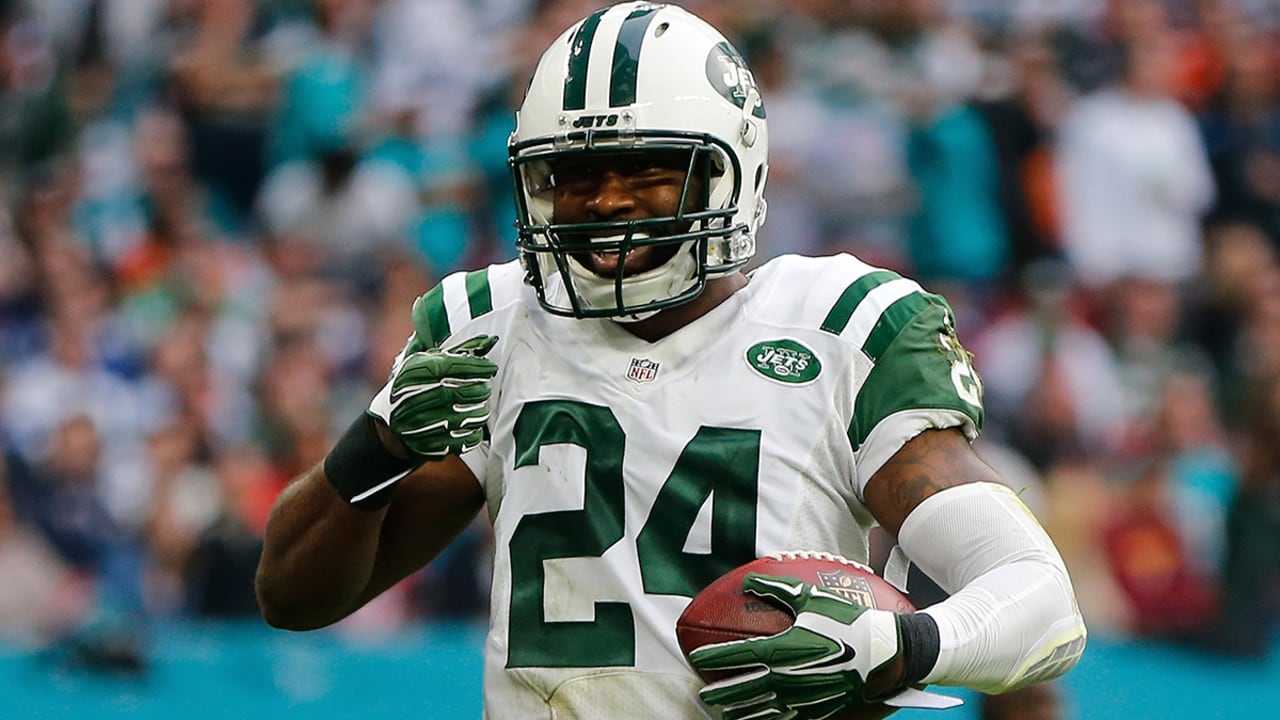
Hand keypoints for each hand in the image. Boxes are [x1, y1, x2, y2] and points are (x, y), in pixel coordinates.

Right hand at [369, 335, 498, 460]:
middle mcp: (411, 398)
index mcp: (411, 373)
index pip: (448, 366)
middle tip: (486, 388)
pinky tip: (474, 426)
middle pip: (455, 393)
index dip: (474, 366)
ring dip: (478, 412)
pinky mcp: (425, 446)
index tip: (491, 368)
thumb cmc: (414, 386)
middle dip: (478, 390)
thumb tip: (491, 339)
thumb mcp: (426, 363)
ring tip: (482, 407)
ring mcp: (416, 424)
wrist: (389, 426)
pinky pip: (459, 441)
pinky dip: (473, 434)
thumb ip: (458, 351)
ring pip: (459, 418)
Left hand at [689, 572, 905, 719]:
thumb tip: (749, 580)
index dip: (714, 657)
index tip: (696, 658)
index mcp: (781, 649)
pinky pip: (786, 716)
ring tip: (725, 712)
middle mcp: (786, 677)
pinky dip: (769, 717)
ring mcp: (801, 696)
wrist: (883, 654)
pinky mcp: (817, 708)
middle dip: (722, 692)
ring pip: (762, 707)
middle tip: (704, 695)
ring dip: (741, 709)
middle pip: (744, 688)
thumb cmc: (847, 621)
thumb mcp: (811, 598)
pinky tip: (761, 717)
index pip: (738, 655)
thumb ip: (776, 589)